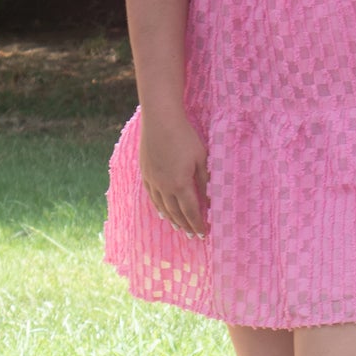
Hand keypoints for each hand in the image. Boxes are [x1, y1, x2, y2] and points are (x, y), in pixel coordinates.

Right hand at [139, 107, 209, 236]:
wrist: (160, 120)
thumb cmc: (185, 136)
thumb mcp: (201, 159)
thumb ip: (204, 181)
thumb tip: (209, 199)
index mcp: (180, 184)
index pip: (191, 211)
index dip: (197, 224)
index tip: (203, 233)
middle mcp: (164, 187)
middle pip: (175, 213)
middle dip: (185, 225)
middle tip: (192, 235)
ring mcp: (152, 180)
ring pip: (162, 206)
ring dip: (171, 219)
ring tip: (178, 227)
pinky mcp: (145, 172)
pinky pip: (152, 196)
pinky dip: (158, 206)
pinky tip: (162, 210)